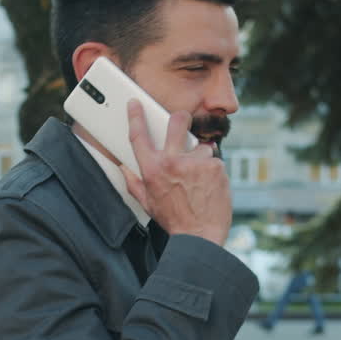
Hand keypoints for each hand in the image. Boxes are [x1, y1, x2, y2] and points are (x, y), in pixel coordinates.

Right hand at [120, 99, 231, 245]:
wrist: (200, 236)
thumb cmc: (174, 221)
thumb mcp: (148, 203)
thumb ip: (134, 183)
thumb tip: (125, 169)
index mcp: (152, 170)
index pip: (139, 136)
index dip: (135, 116)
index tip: (135, 103)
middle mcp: (173, 162)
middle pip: (177, 121)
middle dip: (180, 118)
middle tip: (181, 122)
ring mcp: (196, 163)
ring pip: (201, 145)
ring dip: (200, 157)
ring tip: (199, 178)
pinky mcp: (215, 167)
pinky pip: (214, 160)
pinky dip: (213, 170)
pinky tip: (209, 186)